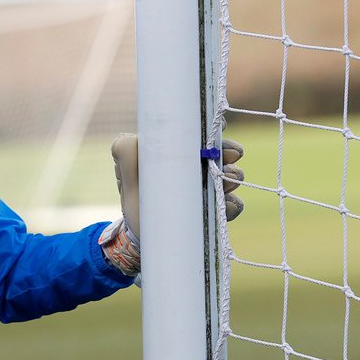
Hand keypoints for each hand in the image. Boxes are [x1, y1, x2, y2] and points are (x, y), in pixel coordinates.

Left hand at [98, 134, 245, 277]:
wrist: (142, 233)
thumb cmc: (136, 197)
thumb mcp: (126, 173)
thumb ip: (126, 152)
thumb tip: (136, 138)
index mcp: (182, 152)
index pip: (203, 133)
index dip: (213, 127)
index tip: (219, 126)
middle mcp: (202, 167)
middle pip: (226, 151)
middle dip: (230, 151)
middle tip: (229, 155)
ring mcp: (212, 188)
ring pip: (233, 175)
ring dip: (233, 176)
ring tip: (226, 182)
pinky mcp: (217, 210)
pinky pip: (234, 205)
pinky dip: (233, 204)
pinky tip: (227, 204)